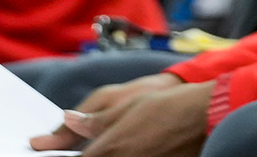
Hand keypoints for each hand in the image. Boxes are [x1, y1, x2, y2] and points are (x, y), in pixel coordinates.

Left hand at [29, 73, 181, 149]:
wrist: (206, 116)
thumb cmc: (168, 106)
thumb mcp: (125, 106)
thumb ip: (93, 120)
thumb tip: (67, 120)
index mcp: (107, 149)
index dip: (62, 156)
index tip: (51, 151)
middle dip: (81, 156)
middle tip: (78, 148)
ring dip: (100, 156)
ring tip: (109, 145)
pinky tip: (127, 149)